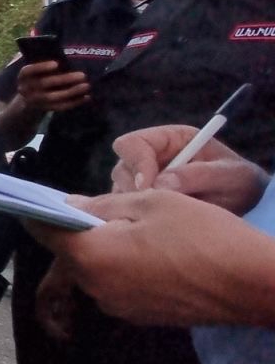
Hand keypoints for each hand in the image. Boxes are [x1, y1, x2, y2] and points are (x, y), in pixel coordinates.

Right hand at [16, 60, 89, 112]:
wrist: (29, 99)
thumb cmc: (38, 77)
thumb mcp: (36, 69)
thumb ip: (45, 61)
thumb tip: (61, 50)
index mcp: (23, 76)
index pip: (28, 71)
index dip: (41, 67)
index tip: (56, 63)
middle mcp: (26, 89)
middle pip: (44, 84)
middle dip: (64, 79)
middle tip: (83, 75)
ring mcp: (34, 101)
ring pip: (53, 97)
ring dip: (71, 92)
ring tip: (87, 86)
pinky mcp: (44, 109)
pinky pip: (59, 107)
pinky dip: (74, 102)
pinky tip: (86, 97)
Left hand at [33, 189, 274, 325]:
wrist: (251, 284)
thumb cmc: (202, 234)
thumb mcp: (152, 202)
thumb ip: (102, 205)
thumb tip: (70, 207)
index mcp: (90, 256)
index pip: (44, 231)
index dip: (38, 212)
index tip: (37, 200)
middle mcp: (95, 287)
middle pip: (70, 253)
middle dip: (77, 231)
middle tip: (101, 209)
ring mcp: (116, 306)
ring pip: (94, 269)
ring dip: (102, 250)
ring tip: (134, 229)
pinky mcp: (139, 316)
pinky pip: (116, 285)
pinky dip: (122, 267)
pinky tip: (150, 253)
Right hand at [110, 124, 268, 212]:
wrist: (244, 204)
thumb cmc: (240, 182)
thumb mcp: (231, 175)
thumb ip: (200, 175)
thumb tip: (162, 183)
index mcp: (170, 139)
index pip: (133, 143)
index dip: (137, 163)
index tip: (149, 187)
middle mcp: (151, 157)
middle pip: (122, 168)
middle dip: (136, 189)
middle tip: (157, 207)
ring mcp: (144, 180)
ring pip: (120, 191)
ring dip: (138, 205)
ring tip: (168, 215)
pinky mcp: (141, 202)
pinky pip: (125, 210)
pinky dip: (137, 217)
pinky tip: (162, 223)